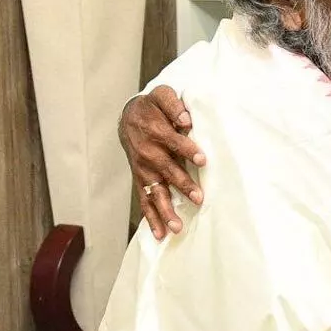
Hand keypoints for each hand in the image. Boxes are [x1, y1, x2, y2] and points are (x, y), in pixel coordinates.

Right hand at [119, 85, 204, 238]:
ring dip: (165, 210)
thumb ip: (174, 104)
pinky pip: (145, 201)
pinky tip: (160, 234)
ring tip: (176, 227)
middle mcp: (148, 154)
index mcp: (155, 132)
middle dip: (182, 184)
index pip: (174, 142)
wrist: (128, 117)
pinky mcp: (140, 179)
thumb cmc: (152, 107)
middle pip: (166, 170)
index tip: (202, 159)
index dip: (188, 150)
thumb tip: (186, 119)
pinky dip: (151, 218)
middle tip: (198, 198)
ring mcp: (143, 169)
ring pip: (154, 192)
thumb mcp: (162, 96)